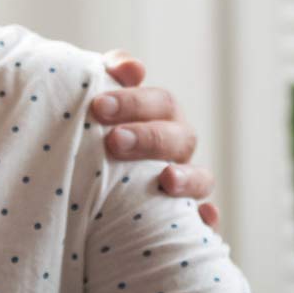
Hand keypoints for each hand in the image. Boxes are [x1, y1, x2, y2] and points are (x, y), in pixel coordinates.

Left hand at [94, 51, 219, 228]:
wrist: (85, 198)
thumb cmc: (94, 143)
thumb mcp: (98, 110)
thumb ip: (110, 77)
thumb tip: (132, 68)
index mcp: (161, 120)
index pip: (160, 103)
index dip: (134, 102)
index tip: (99, 106)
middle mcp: (177, 152)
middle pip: (179, 137)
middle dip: (149, 137)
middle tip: (114, 141)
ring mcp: (185, 187)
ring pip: (202, 179)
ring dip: (187, 177)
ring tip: (166, 179)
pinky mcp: (185, 222)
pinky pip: (205, 223)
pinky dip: (208, 219)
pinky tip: (204, 217)